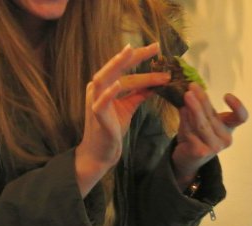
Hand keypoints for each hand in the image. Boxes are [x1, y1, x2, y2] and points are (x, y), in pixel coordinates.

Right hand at [76, 43, 169, 194]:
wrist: (101, 152)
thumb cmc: (112, 129)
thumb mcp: (128, 107)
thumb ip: (139, 93)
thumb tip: (156, 82)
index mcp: (105, 86)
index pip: (123, 66)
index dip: (139, 56)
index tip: (157, 47)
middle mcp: (98, 89)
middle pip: (115, 67)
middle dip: (134, 56)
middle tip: (155, 47)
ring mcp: (95, 101)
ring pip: (104, 78)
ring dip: (118, 65)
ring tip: (131, 53)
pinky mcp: (96, 115)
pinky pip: (101, 102)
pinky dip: (109, 92)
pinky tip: (118, 84)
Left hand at [171, 84, 248, 189]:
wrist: (188, 160)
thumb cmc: (197, 136)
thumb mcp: (202, 120)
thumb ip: (201, 108)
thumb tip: (192, 91)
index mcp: (229, 128)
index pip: (241, 117)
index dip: (238, 106)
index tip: (226, 96)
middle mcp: (225, 139)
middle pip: (214, 116)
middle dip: (202, 100)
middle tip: (192, 86)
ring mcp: (214, 147)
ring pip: (202, 124)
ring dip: (194, 108)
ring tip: (187, 95)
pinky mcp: (201, 152)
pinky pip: (191, 132)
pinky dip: (185, 120)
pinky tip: (181, 110)